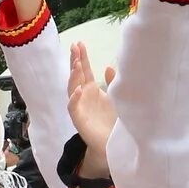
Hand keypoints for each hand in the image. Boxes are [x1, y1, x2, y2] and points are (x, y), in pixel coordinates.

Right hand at [66, 43, 117, 159]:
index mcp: (91, 89)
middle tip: (74, 47)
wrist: (113, 144)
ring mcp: (79, 107)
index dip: (82, 57)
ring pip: (72, 88)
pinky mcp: (78, 119)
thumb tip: (108, 66)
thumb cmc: (113, 121)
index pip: (85, 70)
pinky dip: (74, 98)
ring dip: (74, 76)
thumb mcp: (116, 97)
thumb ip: (112, 82)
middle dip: (75, 61)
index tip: (80, 43)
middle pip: (76, 76)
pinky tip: (78, 89)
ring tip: (77, 65)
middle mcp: (83, 96)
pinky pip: (73, 107)